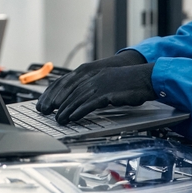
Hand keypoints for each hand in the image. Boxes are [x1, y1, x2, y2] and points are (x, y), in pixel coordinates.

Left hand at [37, 50, 154, 124]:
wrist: (146, 78)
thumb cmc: (128, 83)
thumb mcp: (107, 83)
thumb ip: (93, 89)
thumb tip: (81, 101)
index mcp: (91, 73)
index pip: (66, 82)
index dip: (54, 93)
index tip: (45, 102)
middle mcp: (93, 77)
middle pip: (69, 90)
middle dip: (56, 102)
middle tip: (46, 112)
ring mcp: (100, 84)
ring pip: (78, 98)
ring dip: (66, 109)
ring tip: (59, 119)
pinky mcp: (108, 93)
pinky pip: (90, 103)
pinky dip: (80, 111)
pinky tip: (73, 117)